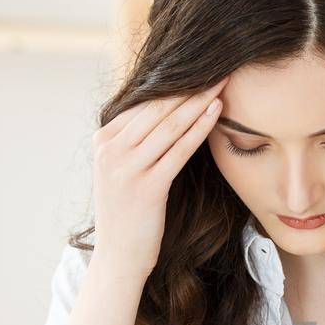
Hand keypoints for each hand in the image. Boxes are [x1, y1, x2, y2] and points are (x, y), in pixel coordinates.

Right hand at [90, 77, 227, 275]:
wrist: (119, 258)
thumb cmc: (129, 215)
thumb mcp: (123, 172)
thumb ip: (137, 142)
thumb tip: (166, 112)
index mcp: (103, 141)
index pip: (143, 104)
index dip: (174, 85)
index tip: (200, 69)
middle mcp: (110, 150)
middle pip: (157, 109)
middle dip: (189, 86)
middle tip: (217, 66)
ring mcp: (126, 168)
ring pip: (169, 125)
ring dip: (199, 100)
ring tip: (221, 82)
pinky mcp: (146, 186)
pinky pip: (179, 149)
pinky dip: (200, 127)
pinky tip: (217, 111)